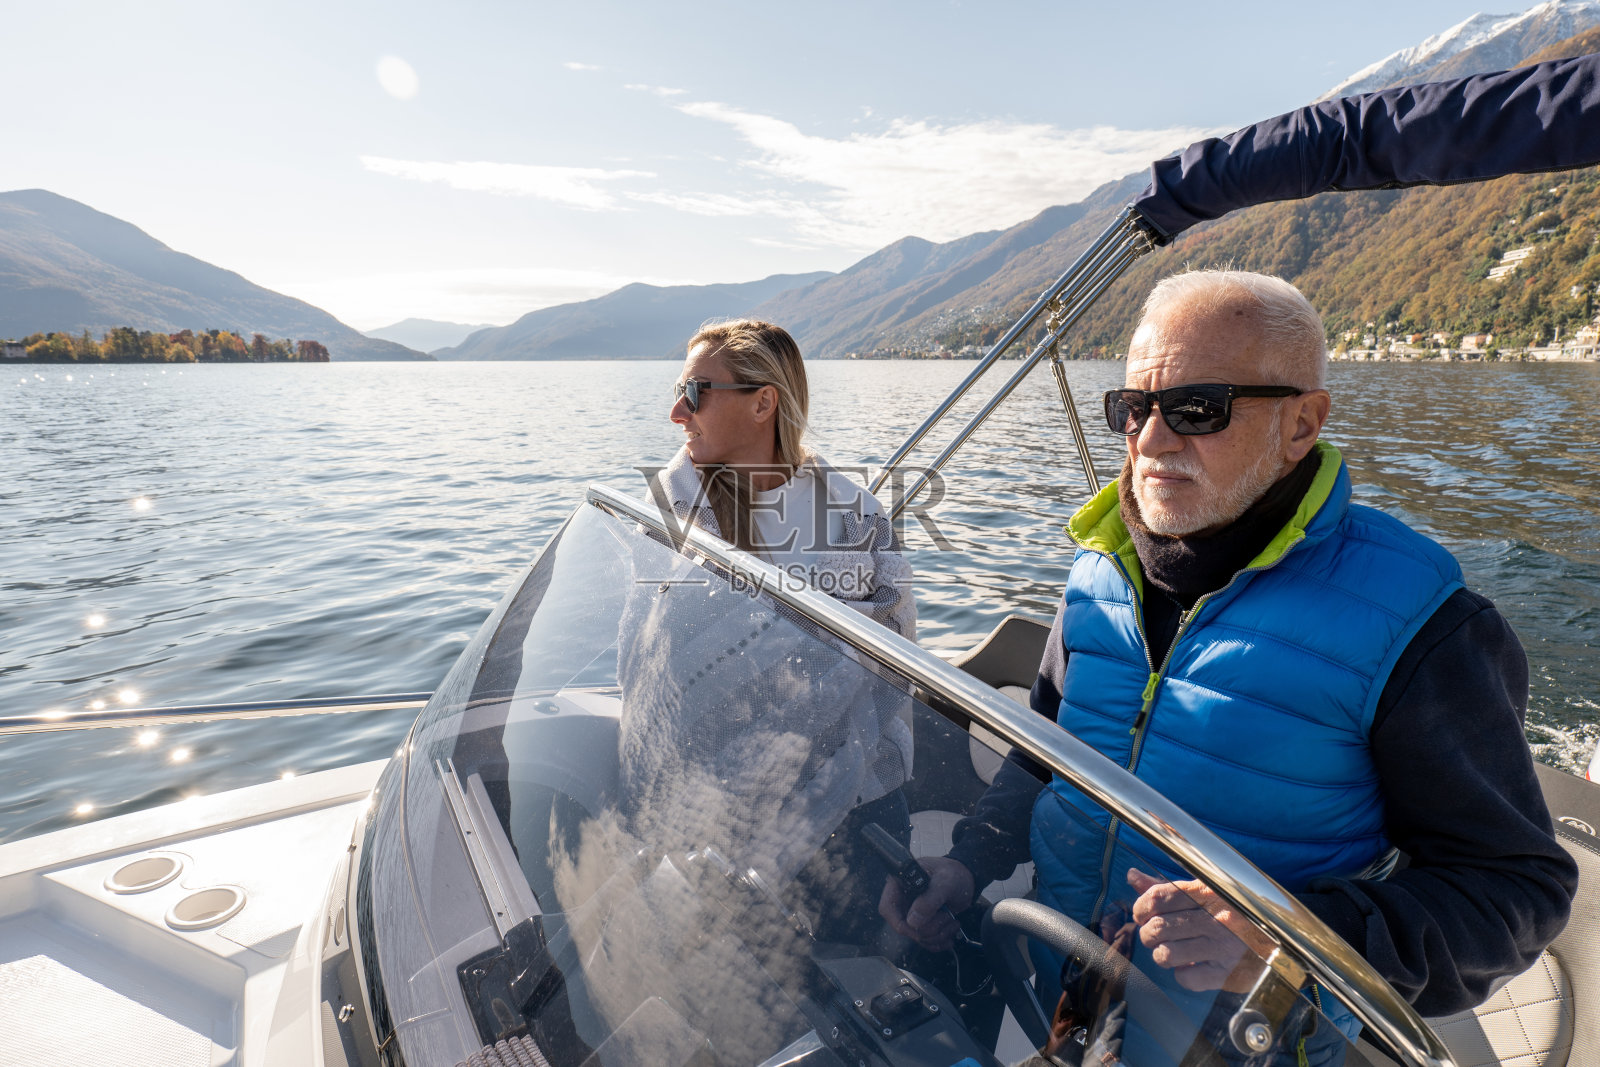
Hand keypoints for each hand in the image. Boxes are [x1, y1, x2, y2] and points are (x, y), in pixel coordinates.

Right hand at [878, 856, 975, 951]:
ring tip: (953, 921)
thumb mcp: (945, 882)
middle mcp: (903, 900)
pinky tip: (950, 931)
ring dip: (938, 935)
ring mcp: (913, 914)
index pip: (887, 908)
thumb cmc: (953, 874)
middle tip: (947, 917)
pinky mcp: (923, 924)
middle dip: (929, 929)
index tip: (919, 927)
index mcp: (900, 884)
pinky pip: (926, 942)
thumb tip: (912, 921)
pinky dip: (939, 941)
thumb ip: (929, 900)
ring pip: (917, 937)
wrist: (966, 880)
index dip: (900, 922)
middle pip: (904, 927)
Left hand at [1127, 869, 1275, 992]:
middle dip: (1148, 934)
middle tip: (1154, 936)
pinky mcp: (1229, 974)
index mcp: (1207, 892)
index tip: (1143, 914)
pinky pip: (1187, 978)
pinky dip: (1182, 975)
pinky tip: (1191, 966)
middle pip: (1157, 928)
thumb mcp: (1203, 892)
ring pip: (1166, 955)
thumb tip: (1131, 876)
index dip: (1141, 908)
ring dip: (1161, 955)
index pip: (1158, 897)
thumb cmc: (1233, 912)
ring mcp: (1223, 947)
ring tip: (1171, 951)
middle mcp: (1215, 918)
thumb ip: (1166, 887)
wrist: (1282, 937)